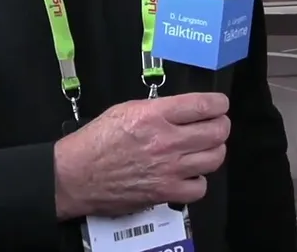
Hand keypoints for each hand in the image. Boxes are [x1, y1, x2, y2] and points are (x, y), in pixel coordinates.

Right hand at [52, 92, 230, 219]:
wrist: (74, 175)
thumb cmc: (95, 141)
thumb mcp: (126, 109)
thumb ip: (159, 108)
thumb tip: (185, 110)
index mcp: (155, 115)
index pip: (204, 105)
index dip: (219, 104)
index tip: (220, 105)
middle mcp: (166, 141)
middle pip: (217, 131)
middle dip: (221, 126)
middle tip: (215, 126)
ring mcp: (168, 168)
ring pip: (215, 158)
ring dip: (214, 151)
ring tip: (204, 149)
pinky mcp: (164, 192)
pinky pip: (200, 187)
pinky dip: (199, 181)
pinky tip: (189, 174)